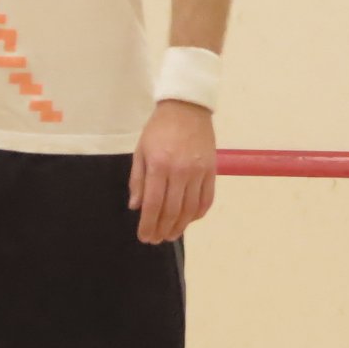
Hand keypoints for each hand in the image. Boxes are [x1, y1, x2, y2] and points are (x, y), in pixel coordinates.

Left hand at [129, 100, 215, 243]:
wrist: (187, 107)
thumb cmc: (159, 129)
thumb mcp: (141, 151)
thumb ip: (138, 180)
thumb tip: (136, 206)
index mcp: (159, 165)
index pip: (153, 204)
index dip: (148, 224)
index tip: (144, 237)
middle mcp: (180, 171)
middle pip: (172, 210)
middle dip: (163, 229)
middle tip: (156, 240)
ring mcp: (199, 172)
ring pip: (191, 209)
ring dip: (181, 226)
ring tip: (171, 235)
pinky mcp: (212, 170)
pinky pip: (207, 199)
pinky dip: (198, 214)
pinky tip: (189, 220)